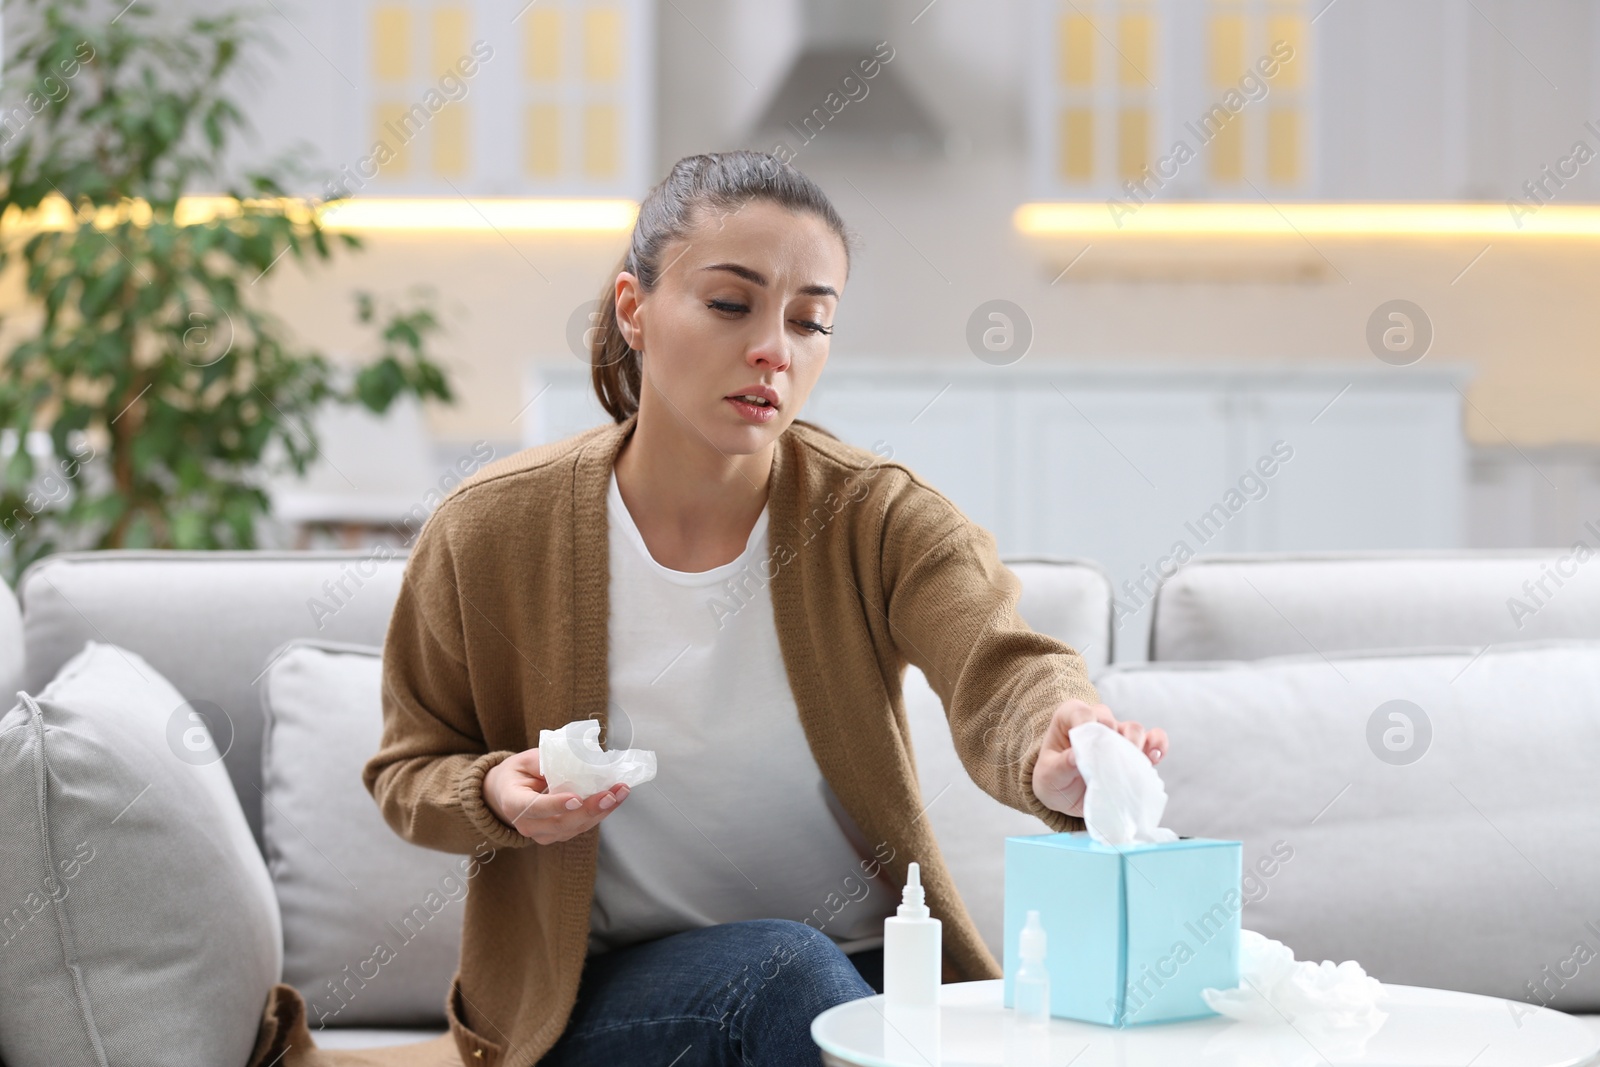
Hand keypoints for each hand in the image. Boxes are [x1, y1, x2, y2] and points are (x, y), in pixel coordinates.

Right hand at [483, 747, 630, 844]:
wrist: (508, 793)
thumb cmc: (518, 773)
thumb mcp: (525, 760)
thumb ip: (544, 761)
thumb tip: (573, 762)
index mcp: (513, 803)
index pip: (534, 808)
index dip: (555, 805)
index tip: (576, 799)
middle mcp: (527, 825)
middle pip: (560, 822)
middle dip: (589, 809)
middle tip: (610, 794)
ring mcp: (543, 834)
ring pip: (575, 827)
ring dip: (601, 811)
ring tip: (620, 792)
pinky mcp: (558, 835)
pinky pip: (581, 827)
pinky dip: (600, 813)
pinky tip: (615, 798)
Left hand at [1030, 699, 1166, 817]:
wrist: (1066, 796)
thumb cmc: (1053, 778)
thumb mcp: (1048, 775)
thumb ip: (1060, 766)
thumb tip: (1076, 757)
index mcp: (1069, 718)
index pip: (1080, 712)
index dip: (1088, 725)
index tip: (1091, 746)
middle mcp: (1095, 721)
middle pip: (1109, 719)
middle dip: (1112, 738)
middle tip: (1111, 760)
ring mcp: (1117, 734)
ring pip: (1133, 728)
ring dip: (1136, 744)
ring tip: (1134, 762)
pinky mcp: (1133, 751)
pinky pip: (1153, 740)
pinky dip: (1157, 745)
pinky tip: (1155, 757)